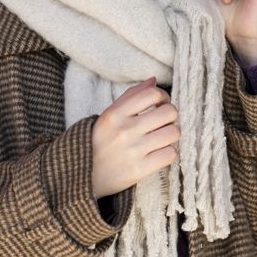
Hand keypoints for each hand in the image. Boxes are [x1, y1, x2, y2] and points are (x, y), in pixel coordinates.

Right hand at [91, 77, 179, 198]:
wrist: (82, 176)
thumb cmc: (100, 142)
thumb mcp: (109, 115)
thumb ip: (131, 96)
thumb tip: (154, 80)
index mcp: (115, 114)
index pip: (152, 93)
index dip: (163, 96)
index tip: (160, 103)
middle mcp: (124, 131)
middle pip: (169, 112)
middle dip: (170, 116)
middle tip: (163, 122)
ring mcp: (132, 151)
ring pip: (173, 133)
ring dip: (171, 135)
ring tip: (162, 138)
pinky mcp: (139, 170)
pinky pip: (170, 154)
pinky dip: (169, 152)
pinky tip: (160, 152)